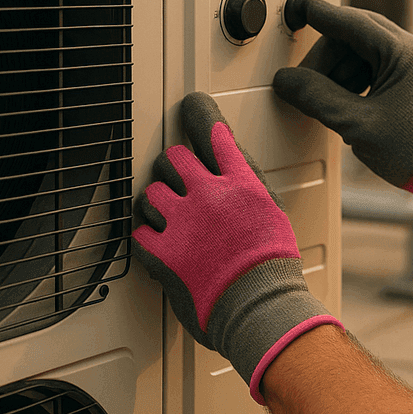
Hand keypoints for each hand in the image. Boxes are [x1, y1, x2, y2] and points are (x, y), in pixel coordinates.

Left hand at [131, 92, 340, 402]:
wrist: (259, 307)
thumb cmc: (273, 267)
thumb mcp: (273, 213)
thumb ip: (249, 188)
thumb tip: (234, 175)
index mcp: (241, 182)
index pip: (214, 132)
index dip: (198, 114)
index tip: (191, 106)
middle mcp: (209, 195)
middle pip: (173, 157)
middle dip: (174, 166)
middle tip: (179, 180)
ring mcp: (181, 223)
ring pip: (150, 192)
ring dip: (158, 202)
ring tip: (171, 217)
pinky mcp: (161, 252)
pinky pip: (139, 231)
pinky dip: (147, 236)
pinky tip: (160, 241)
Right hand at [272, 0, 412, 186]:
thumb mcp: (355, 123)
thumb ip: (316, 97)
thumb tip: (286, 80)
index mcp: (406, 54)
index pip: (354, 23)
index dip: (322, 15)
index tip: (300, 7)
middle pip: (356, 35)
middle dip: (327, 57)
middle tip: (305, 83)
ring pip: (362, 50)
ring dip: (339, 70)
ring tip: (330, 100)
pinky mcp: (411, 77)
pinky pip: (374, 64)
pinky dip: (354, 77)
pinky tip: (346, 100)